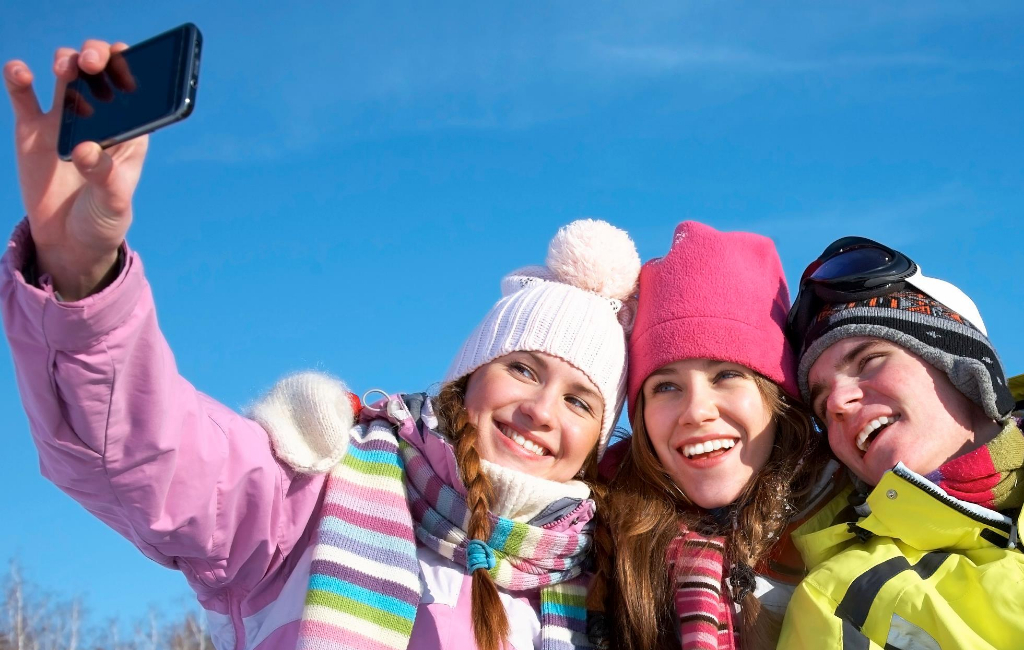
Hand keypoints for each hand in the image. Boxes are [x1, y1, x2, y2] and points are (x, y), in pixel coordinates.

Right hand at [4, 39, 147, 300]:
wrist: (69, 242)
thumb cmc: (102, 218)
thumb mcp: (113, 202)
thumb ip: (103, 177)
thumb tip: (84, 150)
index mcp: (129, 130)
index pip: (134, 87)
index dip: (132, 65)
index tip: (126, 57)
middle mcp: (99, 117)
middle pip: (99, 71)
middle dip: (98, 56)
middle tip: (92, 63)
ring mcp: (65, 119)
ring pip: (66, 74)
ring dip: (66, 61)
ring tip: (66, 70)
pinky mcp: (33, 129)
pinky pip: (23, 96)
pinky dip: (18, 78)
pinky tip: (20, 72)